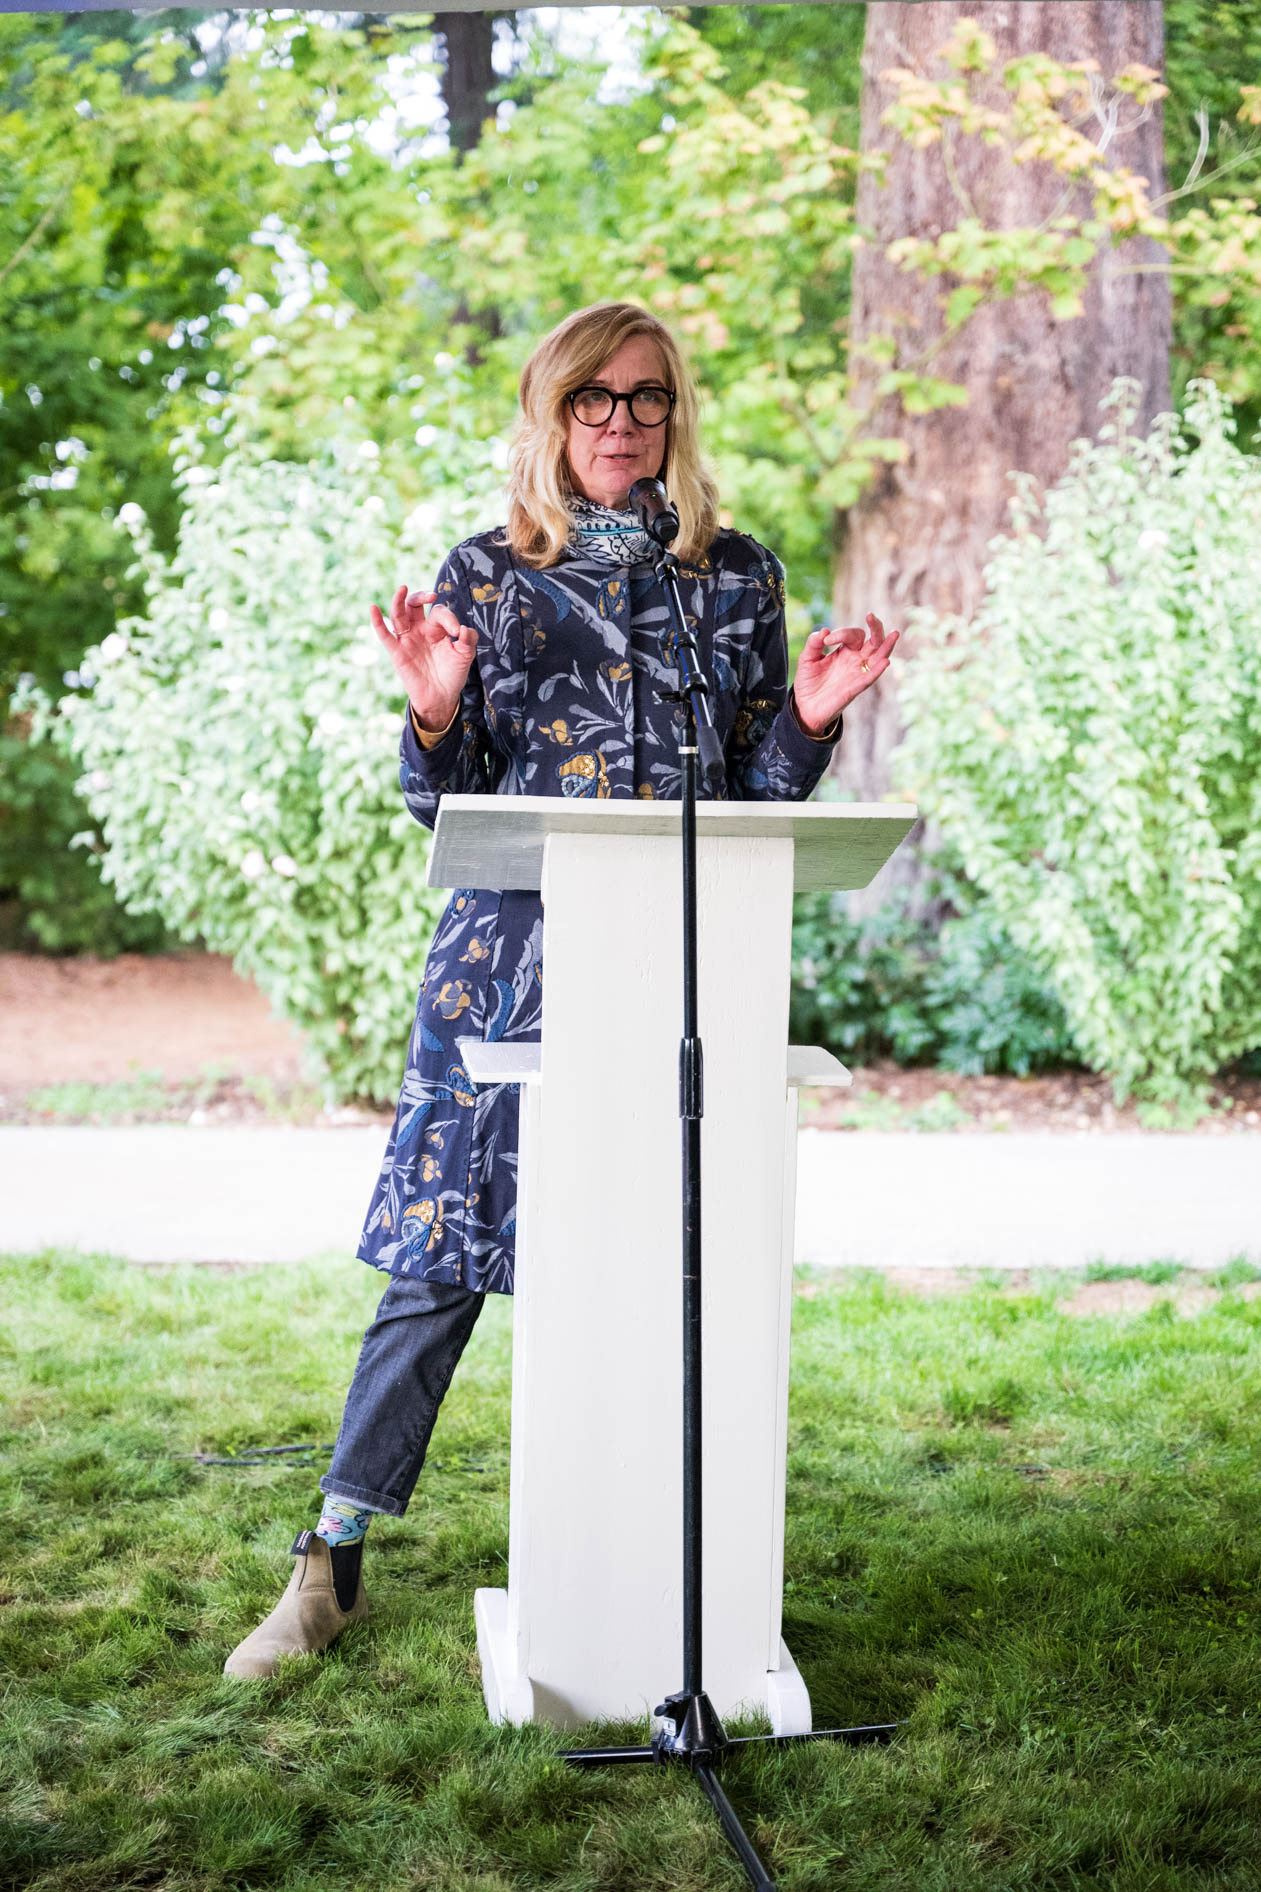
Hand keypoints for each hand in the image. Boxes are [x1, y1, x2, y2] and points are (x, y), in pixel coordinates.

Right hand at [369, 584, 477, 730]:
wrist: (441, 697)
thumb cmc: (453, 674)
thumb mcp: (465, 656)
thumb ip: (469, 640)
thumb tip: (464, 628)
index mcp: (436, 627)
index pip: (439, 613)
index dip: (449, 619)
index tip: (457, 633)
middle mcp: (420, 629)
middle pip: (413, 604)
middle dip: (420, 596)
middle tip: (431, 596)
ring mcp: (407, 639)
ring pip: (398, 615)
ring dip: (399, 601)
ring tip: (403, 588)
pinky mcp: (396, 652)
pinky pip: (384, 635)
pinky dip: (377, 622)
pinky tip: (373, 608)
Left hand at [792, 613, 899, 736]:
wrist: (805, 706)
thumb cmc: (809, 681)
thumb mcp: (807, 658)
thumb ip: (813, 643)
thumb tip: (824, 630)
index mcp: (845, 650)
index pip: (852, 635)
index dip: (841, 634)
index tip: (825, 640)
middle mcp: (856, 660)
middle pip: (874, 641)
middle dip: (876, 628)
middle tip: (871, 616)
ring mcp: (858, 673)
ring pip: (878, 657)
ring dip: (887, 646)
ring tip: (894, 633)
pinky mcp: (855, 688)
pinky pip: (870, 678)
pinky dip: (878, 670)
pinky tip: (885, 661)